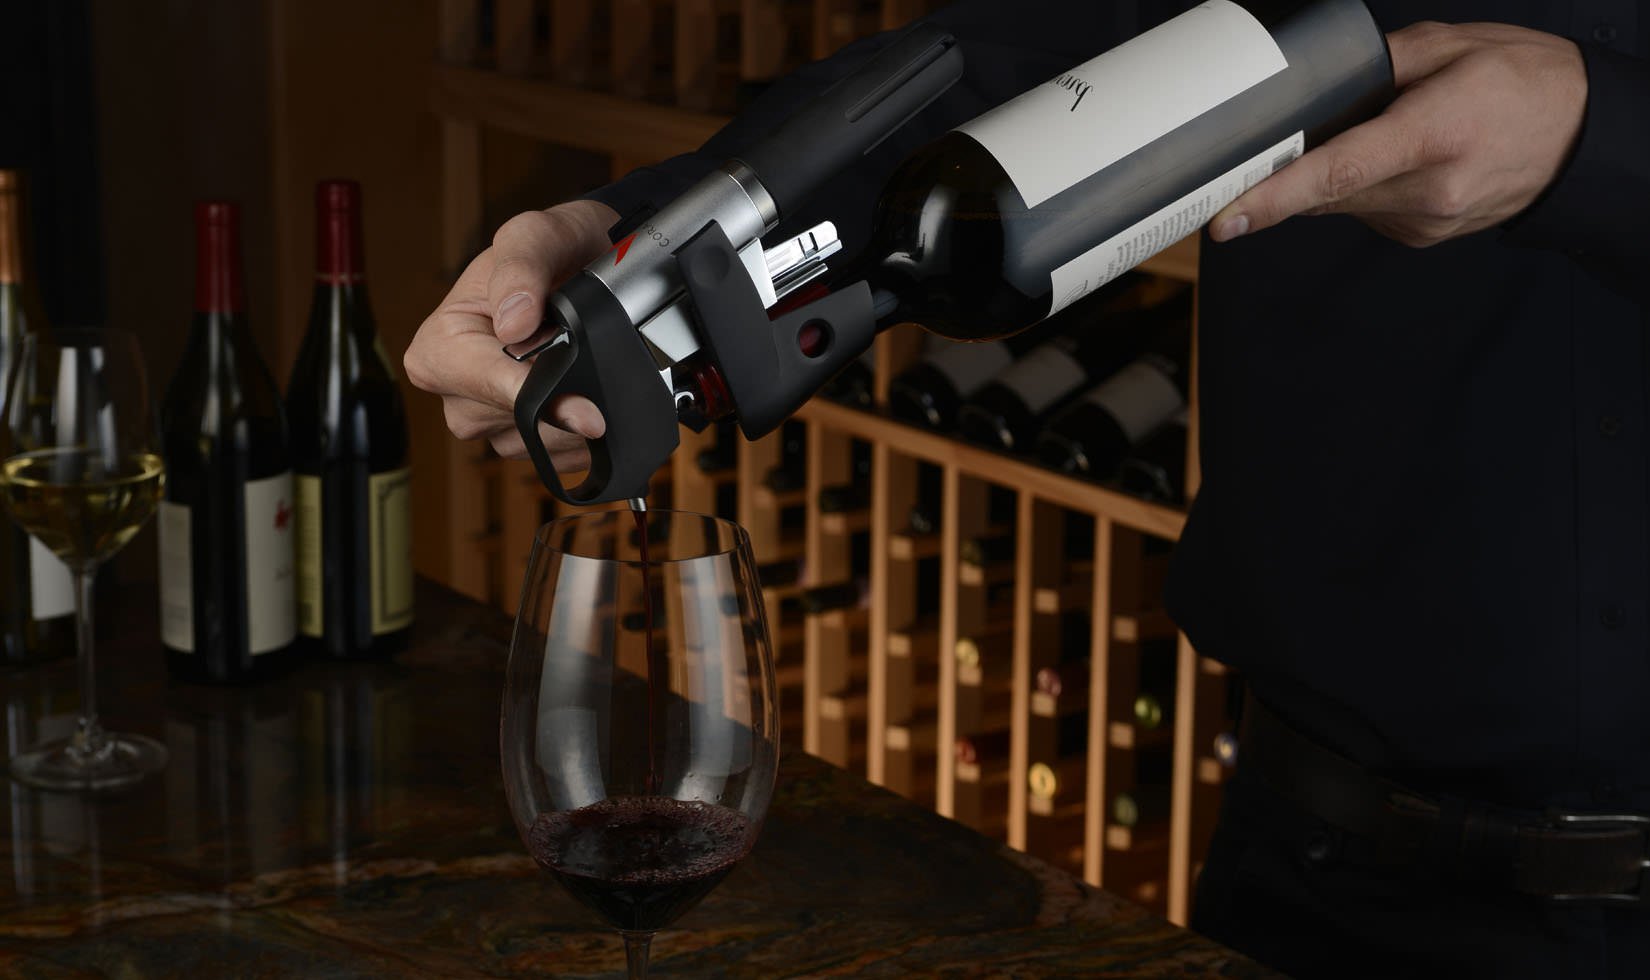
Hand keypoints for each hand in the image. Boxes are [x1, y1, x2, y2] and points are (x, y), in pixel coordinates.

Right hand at [404, 200, 620, 464]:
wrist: (593, 265)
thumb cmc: (553, 248)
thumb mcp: (536, 232)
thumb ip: (522, 266)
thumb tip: (513, 322)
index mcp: (440, 347)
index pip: (481, 387)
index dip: (533, 395)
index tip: (585, 409)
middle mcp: (459, 393)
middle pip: (515, 424)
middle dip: (565, 398)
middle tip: (595, 356)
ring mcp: (494, 422)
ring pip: (544, 446)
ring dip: (581, 419)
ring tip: (594, 367)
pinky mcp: (530, 441)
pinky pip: (565, 458)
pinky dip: (591, 436)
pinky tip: (597, 395)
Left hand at [1209, 21, 1586, 247]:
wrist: (1582, 138)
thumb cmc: (1524, 83)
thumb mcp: (1451, 48)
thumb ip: (1377, 65)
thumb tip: (1316, 86)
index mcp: (1432, 136)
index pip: (1336, 173)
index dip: (1274, 197)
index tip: (1229, 217)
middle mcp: (1428, 190)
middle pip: (1324, 194)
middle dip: (1288, 175)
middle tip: (1269, 154)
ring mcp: (1424, 221)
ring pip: (1339, 205)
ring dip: (1331, 177)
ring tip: (1374, 137)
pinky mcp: (1420, 237)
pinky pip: (1363, 211)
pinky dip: (1358, 188)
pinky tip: (1391, 162)